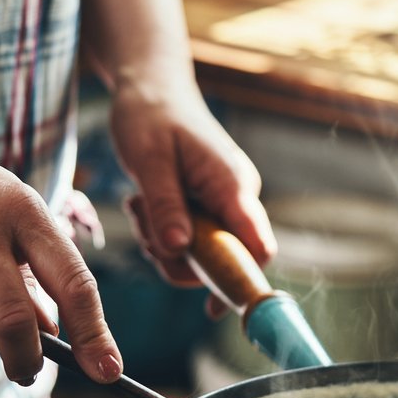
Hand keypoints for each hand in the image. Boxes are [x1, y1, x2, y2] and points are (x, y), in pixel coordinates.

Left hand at [109, 78, 274, 315]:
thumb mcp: (149, 160)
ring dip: (164, 245)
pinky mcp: (207, 207)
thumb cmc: (151, 115)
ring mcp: (223, 204)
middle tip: (145, 227)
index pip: (257, 247)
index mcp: (232, 186)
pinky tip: (144, 206)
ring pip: (200, 253)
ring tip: (140, 208)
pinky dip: (163, 234)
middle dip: (179, 258)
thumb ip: (166, 206)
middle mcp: (236, 199)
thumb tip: (179, 250)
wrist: (150, 88)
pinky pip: (189, 240)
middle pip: (223, 258)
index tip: (213, 309)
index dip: (242, 281)